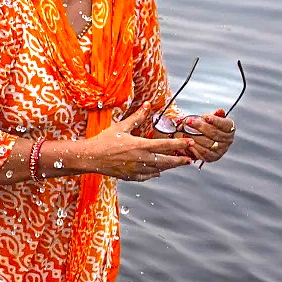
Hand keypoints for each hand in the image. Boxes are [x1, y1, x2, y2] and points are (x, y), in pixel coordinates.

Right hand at [80, 104, 194, 180]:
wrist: (90, 157)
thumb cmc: (104, 141)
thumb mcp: (121, 127)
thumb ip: (137, 117)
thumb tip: (147, 105)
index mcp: (140, 145)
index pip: (166, 145)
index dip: (180, 144)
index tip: (190, 142)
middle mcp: (141, 159)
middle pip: (166, 161)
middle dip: (179, 161)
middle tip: (189, 160)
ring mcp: (136, 169)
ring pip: (158, 170)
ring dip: (168, 167)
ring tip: (176, 165)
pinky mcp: (130, 176)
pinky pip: (146, 176)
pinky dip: (154, 174)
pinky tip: (157, 172)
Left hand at [180, 110, 235, 162]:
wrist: (207, 140)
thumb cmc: (210, 128)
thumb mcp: (213, 119)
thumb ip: (216, 115)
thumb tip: (219, 111)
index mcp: (230, 129)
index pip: (224, 124)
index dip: (215, 120)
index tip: (206, 117)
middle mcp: (228, 140)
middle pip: (213, 133)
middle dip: (200, 126)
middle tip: (189, 121)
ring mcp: (221, 149)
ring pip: (208, 143)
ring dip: (195, 137)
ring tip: (185, 131)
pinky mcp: (213, 157)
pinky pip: (203, 153)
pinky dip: (195, 147)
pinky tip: (188, 141)